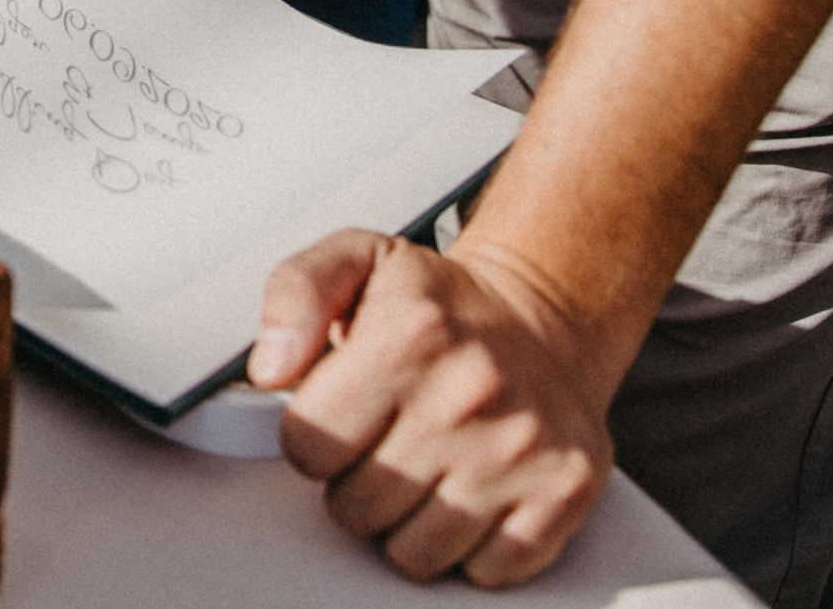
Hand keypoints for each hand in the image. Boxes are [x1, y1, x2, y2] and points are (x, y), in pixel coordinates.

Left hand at [248, 231, 618, 586]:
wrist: (544, 321)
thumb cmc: (438, 303)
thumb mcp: (356, 262)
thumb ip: (294, 296)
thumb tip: (269, 368)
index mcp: (410, 334)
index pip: (309, 448)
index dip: (312, 439)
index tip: (338, 417)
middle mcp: (471, 394)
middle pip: (358, 508)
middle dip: (355, 482)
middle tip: (382, 440)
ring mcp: (522, 449)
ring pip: (415, 553)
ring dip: (406, 522)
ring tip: (421, 466)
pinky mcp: (564, 492)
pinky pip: (485, 571)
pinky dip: (468, 547)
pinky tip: (468, 493)